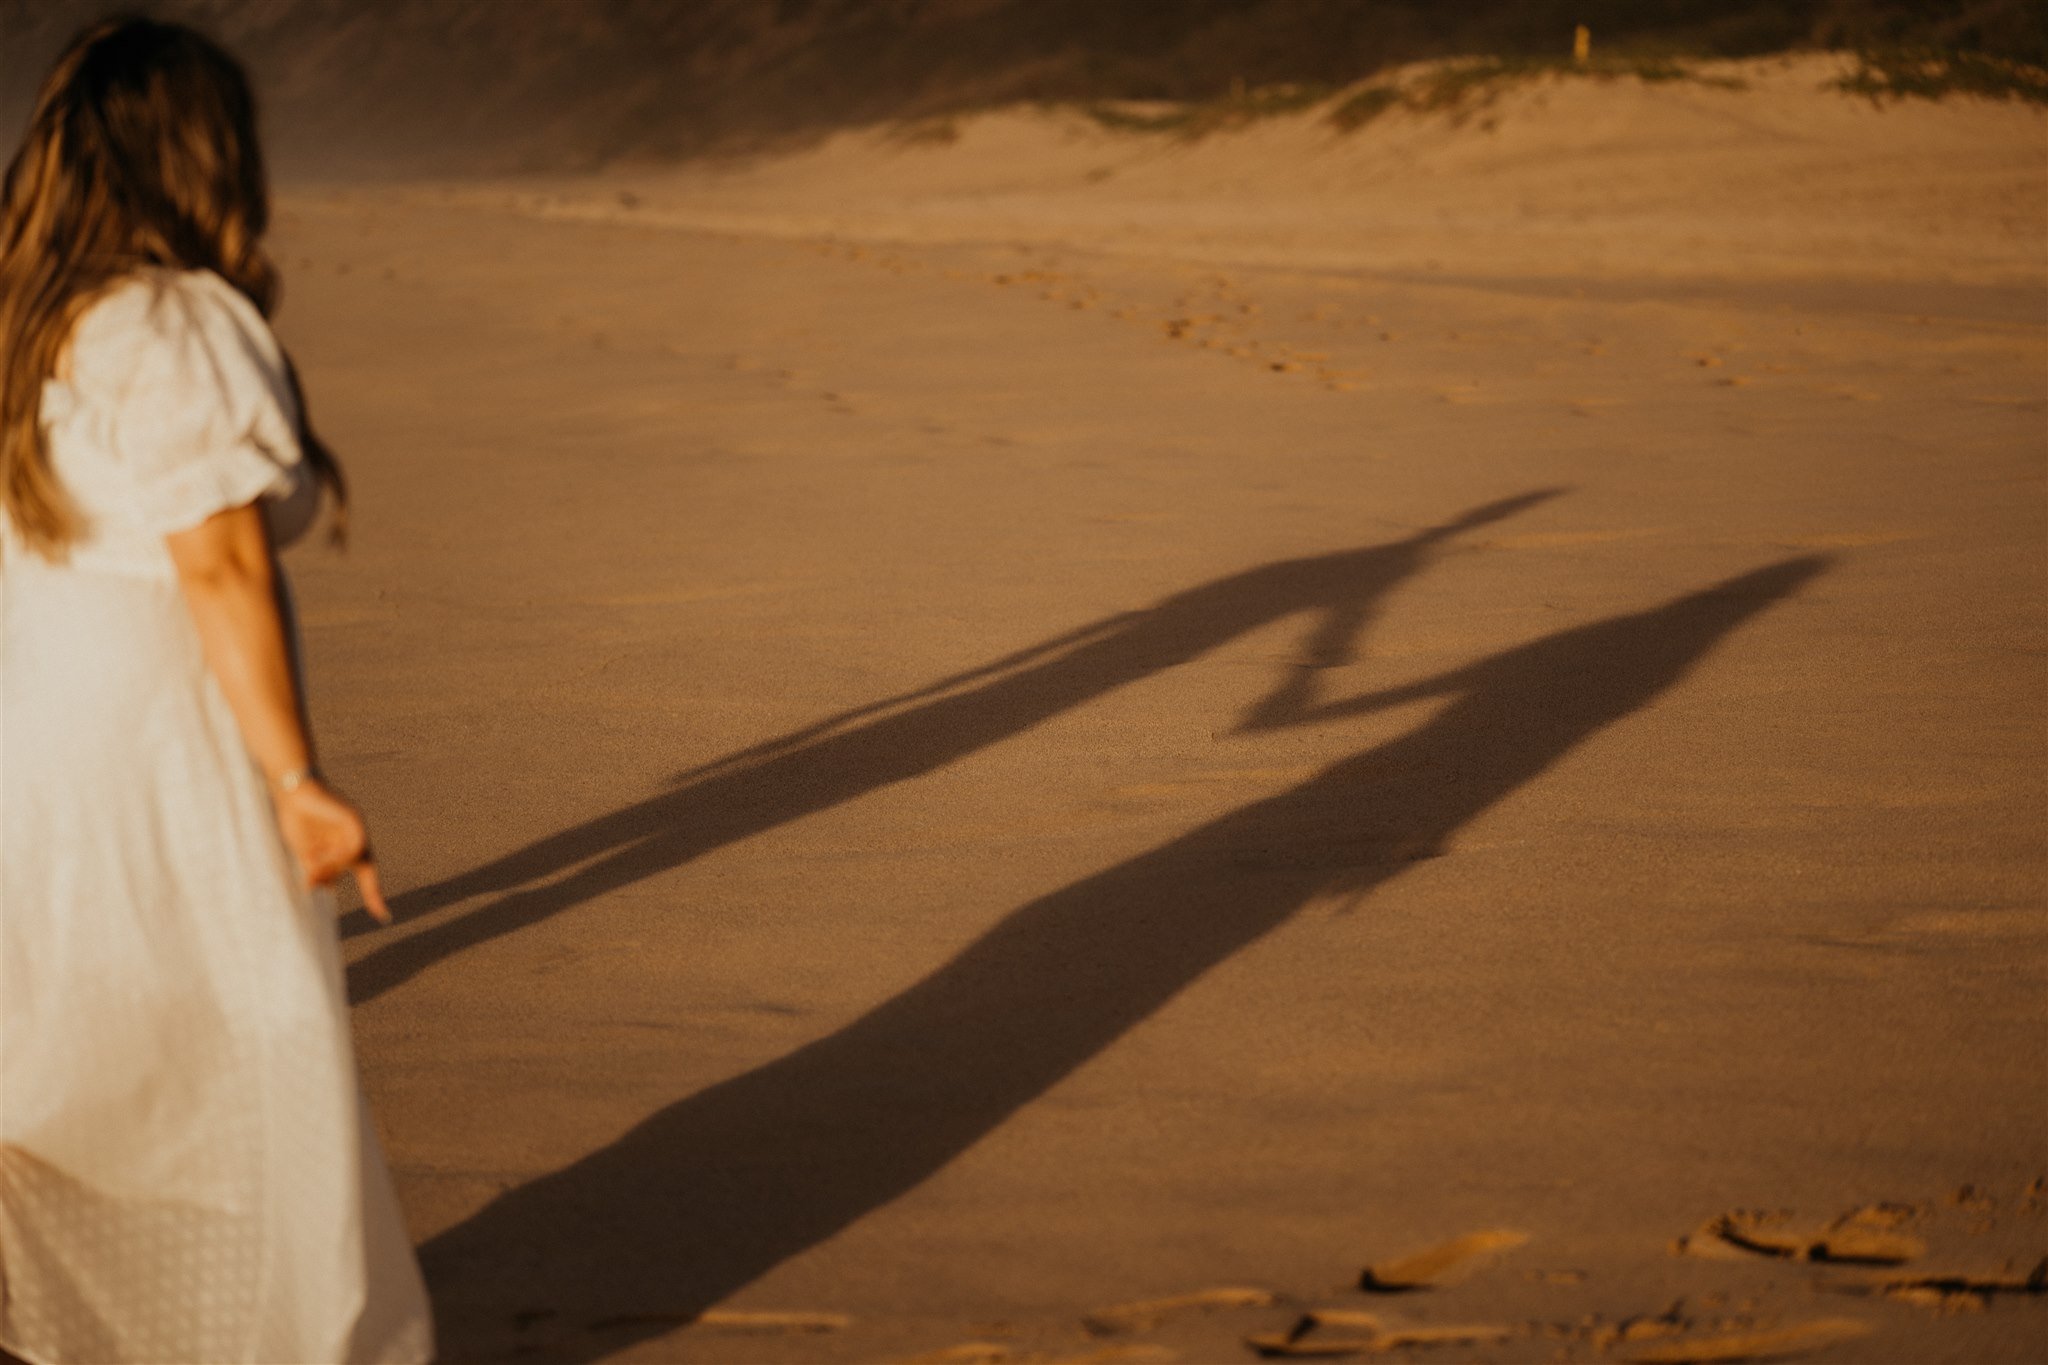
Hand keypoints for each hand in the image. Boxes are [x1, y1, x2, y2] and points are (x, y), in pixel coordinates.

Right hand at [275, 777, 391, 922]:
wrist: (290, 793)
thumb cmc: (296, 820)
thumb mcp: (305, 853)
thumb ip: (317, 870)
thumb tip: (324, 888)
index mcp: (346, 847)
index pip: (366, 875)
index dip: (373, 895)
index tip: (384, 917)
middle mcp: (356, 838)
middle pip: (356, 869)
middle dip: (331, 876)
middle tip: (311, 877)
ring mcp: (357, 827)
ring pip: (356, 859)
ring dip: (332, 866)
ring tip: (311, 861)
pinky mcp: (354, 817)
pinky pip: (356, 846)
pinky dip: (340, 855)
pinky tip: (321, 851)